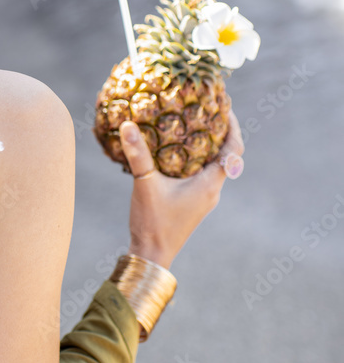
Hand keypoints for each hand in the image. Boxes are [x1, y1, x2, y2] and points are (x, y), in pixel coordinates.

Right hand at [118, 109, 244, 270]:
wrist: (152, 255)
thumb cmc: (153, 222)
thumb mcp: (144, 184)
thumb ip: (137, 154)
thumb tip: (128, 125)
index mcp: (209, 184)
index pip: (234, 151)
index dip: (233, 127)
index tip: (225, 107)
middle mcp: (212, 191)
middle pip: (226, 156)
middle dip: (219, 132)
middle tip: (208, 110)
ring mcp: (204, 199)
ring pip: (213, 166)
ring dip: (207, 147)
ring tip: (192, 125)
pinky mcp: (193, 204)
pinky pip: (201, 175)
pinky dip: (195, 160)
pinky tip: (176, 153)